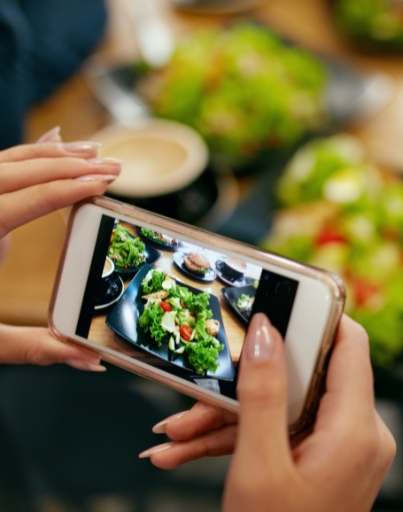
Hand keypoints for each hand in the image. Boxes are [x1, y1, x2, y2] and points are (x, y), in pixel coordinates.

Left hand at [0, 126, 121, 370]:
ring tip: (93, 150)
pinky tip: (51, 147)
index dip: (70, 188)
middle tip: (114, 164)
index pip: (28, 200)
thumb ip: (36, 348)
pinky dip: (26, 156)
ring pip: (5, 161)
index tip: (104, 182)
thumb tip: (91, 360)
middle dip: (71, 163)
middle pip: (19, 171)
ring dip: (52, 153)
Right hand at [143, 315, 395, 511]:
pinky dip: (242, 440)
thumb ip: (262, 396)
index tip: (281, 299)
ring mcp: (344, 448)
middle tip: (199, 391)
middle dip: (245, 384)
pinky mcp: (327, 460)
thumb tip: (267, 334)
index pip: (350, 345)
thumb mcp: (259, 466)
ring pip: (286, 409)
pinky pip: (286, 434)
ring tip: (176, 433)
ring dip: (230, 419)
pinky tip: (190, 450)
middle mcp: (360, 433)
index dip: (317, 317)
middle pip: (304, 380)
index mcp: (357, 428)